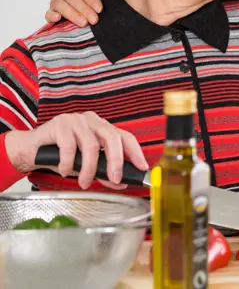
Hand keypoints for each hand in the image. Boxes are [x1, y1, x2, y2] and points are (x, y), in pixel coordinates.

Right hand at [4, 112, 148, 189]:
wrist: (30, 150)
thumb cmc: (59, 156)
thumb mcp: (84, 166)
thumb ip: (102, 172)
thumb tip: (120, 183)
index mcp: (102, 127)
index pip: (125, 137)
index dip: (136, 152)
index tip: (142, 167)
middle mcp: (92, 121)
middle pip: (112, 137)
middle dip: (116, 161)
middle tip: (115, 180)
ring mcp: (76, 120)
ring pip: (91, 145)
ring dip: (88, 168)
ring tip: (84, 182)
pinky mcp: (60, 123)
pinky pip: (69, 147)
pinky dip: (68, 164)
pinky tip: (65, 171)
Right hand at [45, 0, 101, 26]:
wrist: (83, 5)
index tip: (99, 9)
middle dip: (84, 9)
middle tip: (94, 19)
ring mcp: (55, 0)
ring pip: (60, 4)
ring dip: (72, 14)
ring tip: (83, 23)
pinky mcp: (51, 12)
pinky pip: (48, 13)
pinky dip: (52, 16)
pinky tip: (58, 18)